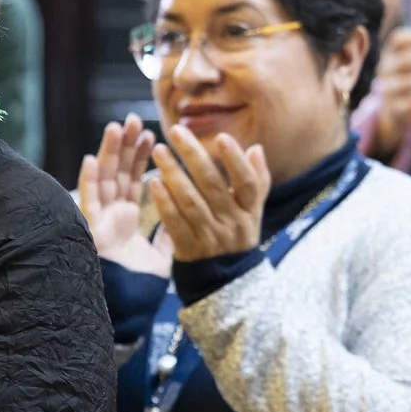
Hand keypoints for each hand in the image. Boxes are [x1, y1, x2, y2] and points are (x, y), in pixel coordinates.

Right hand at [78, 116, 168, 274]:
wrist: (125, 310)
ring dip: (107, 153)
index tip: (150, 134)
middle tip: (132, 119)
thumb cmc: (139, 286)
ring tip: (116, 127)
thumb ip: (168, 234)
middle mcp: (111, 215)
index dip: (139, 156)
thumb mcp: (162, 256)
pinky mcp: (89, 232)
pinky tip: (90, 160)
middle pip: (117, 172)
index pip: (133, 179)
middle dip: (124, 145)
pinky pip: (88, 203)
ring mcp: (99, 221)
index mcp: (126, 217)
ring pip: (103, 180)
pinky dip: (88, 182)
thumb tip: (180, 216)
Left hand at [147, 124, 270, 261]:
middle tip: (176, 131)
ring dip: (173, 174)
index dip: (235, 161)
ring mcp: (210, 237)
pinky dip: (164, 203)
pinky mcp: (188, 249)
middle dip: (193, 156)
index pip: (248, 183)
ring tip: (159, 151)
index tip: (221, 137)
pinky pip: (174, 223)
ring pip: (190, 202)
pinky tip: (153, 183)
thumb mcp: (253, 210)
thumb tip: (256, 147)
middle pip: (212, 186)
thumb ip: (257, 179)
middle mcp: (232, 223)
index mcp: (250, 211)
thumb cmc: (238, 234)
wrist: (226, 280)